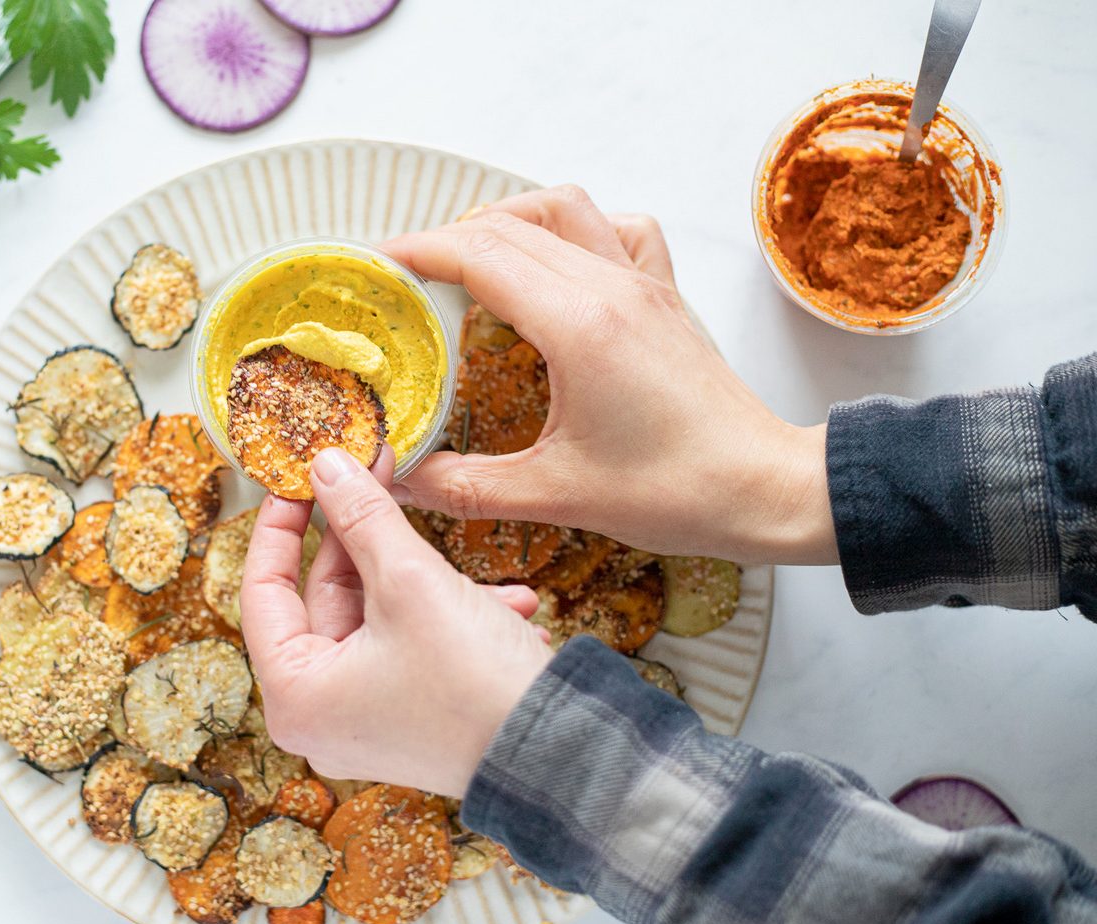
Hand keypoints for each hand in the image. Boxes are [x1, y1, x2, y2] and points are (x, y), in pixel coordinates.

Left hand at [241, 446, 554, 796]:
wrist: (563, 756)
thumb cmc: (473, 683)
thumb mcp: (409, 580)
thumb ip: (361, 515)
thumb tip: (326, 465)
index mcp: (295, 695)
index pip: (263, 591)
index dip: (282, 525)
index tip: (304, 477)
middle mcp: (320, 717)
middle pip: (326, 601)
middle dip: (371, 541)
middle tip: (386, 474)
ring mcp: (365, 722)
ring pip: (379, 618)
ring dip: (430, 583)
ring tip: (484, 572)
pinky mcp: (410, 720)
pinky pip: (412, 649)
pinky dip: (451, 619)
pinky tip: (511, 608)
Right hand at [383, 186, 837, 565]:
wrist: (767, 489)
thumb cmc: (676, 492)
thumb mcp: (556, 496)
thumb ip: (466, 485)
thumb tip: (401, 479)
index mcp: (578, 326)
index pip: (479, 255)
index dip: (417, 251)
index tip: (375, 264)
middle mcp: (611, 286)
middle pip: (509, 226)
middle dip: (446, 240)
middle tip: (404, 277)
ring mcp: (644, 283)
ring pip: (563, 209)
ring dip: (508, 221)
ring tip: (468, 261)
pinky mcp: (665, 295)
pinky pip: (616, 227)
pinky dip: (574, 229)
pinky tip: (554, 264)